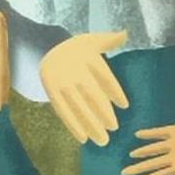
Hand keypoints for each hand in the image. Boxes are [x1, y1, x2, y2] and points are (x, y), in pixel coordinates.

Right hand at [40, 29, 129, 145]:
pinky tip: (83, 138)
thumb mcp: (93, 39)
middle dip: (103, 113)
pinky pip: (63, 111)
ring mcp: (62, 83)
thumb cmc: (78, 47)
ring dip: (89, 125)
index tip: (125, 105)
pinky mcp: (51, 92)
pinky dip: (72, 125)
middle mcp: (74, 71)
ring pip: (77, 107)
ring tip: (102, 141)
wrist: (48, 46)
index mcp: (87, 58)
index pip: (104, 77)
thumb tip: (126, 33)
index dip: (114, 91)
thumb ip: (111, 39)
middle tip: (114, 129)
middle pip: (91, 95)